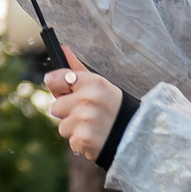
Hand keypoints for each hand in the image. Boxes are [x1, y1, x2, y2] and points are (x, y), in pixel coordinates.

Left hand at [42, 42, 125, 164]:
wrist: (135, 135)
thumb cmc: (113, 107)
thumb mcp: (100, 85)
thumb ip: (78, 69)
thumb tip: (63, 49)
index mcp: (93, 83)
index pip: (56, 79)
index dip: (59, 87)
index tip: (65, 91)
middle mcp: (88, 99)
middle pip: (55, 107)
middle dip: (69, 113)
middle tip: (89, 114)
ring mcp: (85, 120)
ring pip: (62, 127)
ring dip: (75, 129)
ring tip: (93, 127)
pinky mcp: (84, 139)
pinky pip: (71, 141)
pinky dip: (81, 142)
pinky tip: (96, 137)